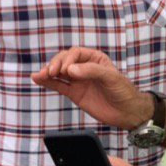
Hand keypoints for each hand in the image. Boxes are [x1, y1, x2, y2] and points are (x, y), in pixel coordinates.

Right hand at [32, 47, 152, 129]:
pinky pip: (58, 85)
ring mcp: (78, 80)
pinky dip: (48, 83)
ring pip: (59, 73)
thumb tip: (70, 70)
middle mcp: (84, 67)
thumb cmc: (123, 91)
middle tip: (51, 72)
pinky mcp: (74, 93)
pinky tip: (38, 79)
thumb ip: (91, 71)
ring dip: (48, 72)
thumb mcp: (111, 78)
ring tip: (39, 75)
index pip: (76, 53)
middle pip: (64, 61)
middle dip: (55, 65)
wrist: (127, 112)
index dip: (68, 59)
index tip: (66, 70)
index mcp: (94, 58)